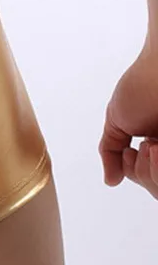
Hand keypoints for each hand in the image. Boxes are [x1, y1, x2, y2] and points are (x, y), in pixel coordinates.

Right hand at [100, 46, 157, 197]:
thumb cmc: (143, 83)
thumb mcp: (117, 120)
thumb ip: (110, 151)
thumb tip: (110, 181)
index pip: (150, 178)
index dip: (138, 174)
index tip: (132, 151)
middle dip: (147, 175)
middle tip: (147, 147)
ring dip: (154, 173)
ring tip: (154, 145)